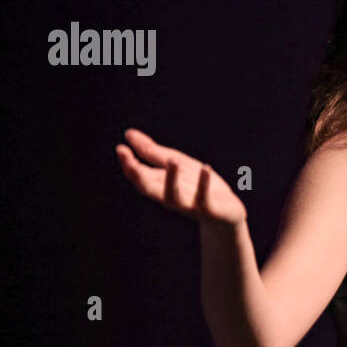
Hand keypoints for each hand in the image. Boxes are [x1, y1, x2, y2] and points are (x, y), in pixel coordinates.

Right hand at [116, 128, 247, 225]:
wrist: (225, 212)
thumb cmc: (196, 185)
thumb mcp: (175, 164)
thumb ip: (152, 152)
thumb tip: (128, 134)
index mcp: (160, 184)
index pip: (138, 176)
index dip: (128, 163)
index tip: (120, 148)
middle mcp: (169, 196)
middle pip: (147, 188)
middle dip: (135, 173)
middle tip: (126, 156)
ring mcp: (188, 204)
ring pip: (173, 196)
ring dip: (171, 179)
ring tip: (172, 159)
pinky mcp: (208, 209)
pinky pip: (203, 198)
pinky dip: (203, 183)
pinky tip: (206, 167)